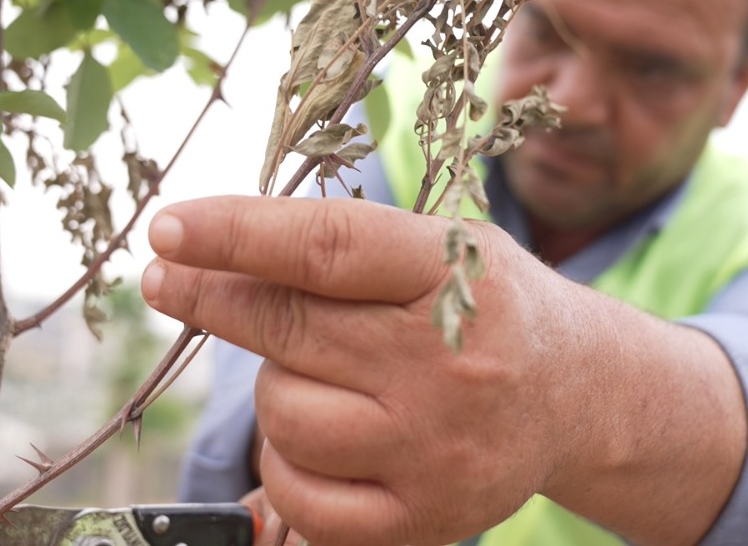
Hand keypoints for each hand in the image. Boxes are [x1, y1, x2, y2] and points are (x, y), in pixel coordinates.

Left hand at [141, 196, 592, 545]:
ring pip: (284, 415)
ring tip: (309, 373)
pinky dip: (283, 464)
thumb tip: (209, 251)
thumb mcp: (439, 247)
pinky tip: (310, 438)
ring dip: (272, 388)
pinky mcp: (422, 517)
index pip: (326, 248)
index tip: (169, 229)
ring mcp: (435, 448)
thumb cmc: (482, 306)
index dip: (236, 235)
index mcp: (454, 276)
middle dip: (212, 298)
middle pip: (289, 327)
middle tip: (169, 278)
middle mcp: (448, 365)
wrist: (578, 395)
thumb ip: (341, 247)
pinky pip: (301, 497)